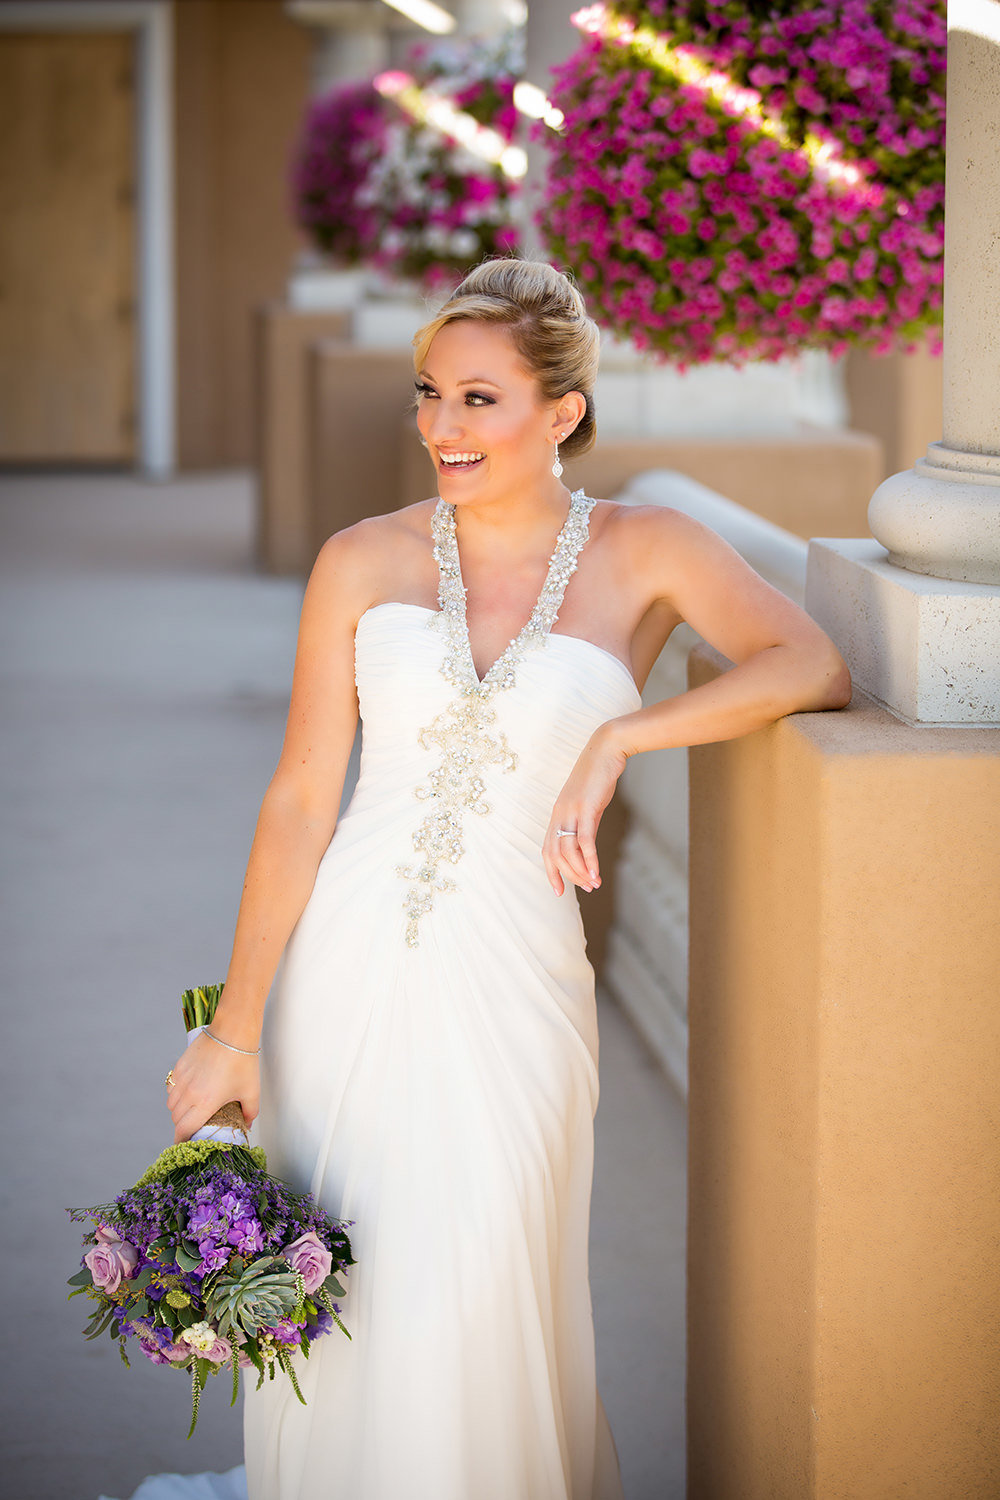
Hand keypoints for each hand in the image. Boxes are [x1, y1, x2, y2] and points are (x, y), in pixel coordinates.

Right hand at [167, 1030, 259, 1143]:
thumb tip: (246, 1125)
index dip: (181, 1140)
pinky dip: (176, 1094)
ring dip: (178, 1110)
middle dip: (183, 1126)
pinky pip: (171, 1087)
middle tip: (193, 1126)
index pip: (184, 1129)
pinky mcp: (179, 1067)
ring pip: (171, 1104)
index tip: (183, 1144)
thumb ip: (250, 1112)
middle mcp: (189, 1093)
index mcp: (206, 1103)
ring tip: (191, 1109)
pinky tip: (188, 1092)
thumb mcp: (251, 1091)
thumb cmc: (243, 1061)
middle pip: (176, 1119)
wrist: (232, 1032)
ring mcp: (182, 1079)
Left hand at [543, 725, 627, 896]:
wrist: (606, 750)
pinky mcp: (586, 808)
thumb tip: (586, 844)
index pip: (547, 850)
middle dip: (569, 876)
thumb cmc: (598, 777)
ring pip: (568, 850)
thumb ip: (584, 823)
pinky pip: (585, 840)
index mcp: (557, 815)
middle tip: (586, 889)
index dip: (551, 872)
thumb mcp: (588, 804)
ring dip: (581, 871)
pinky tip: (596, 872)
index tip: (559, 892)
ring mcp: (571, 811)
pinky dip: (590, 859)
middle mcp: (559, 815)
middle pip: (556, 854)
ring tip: (594, 884)